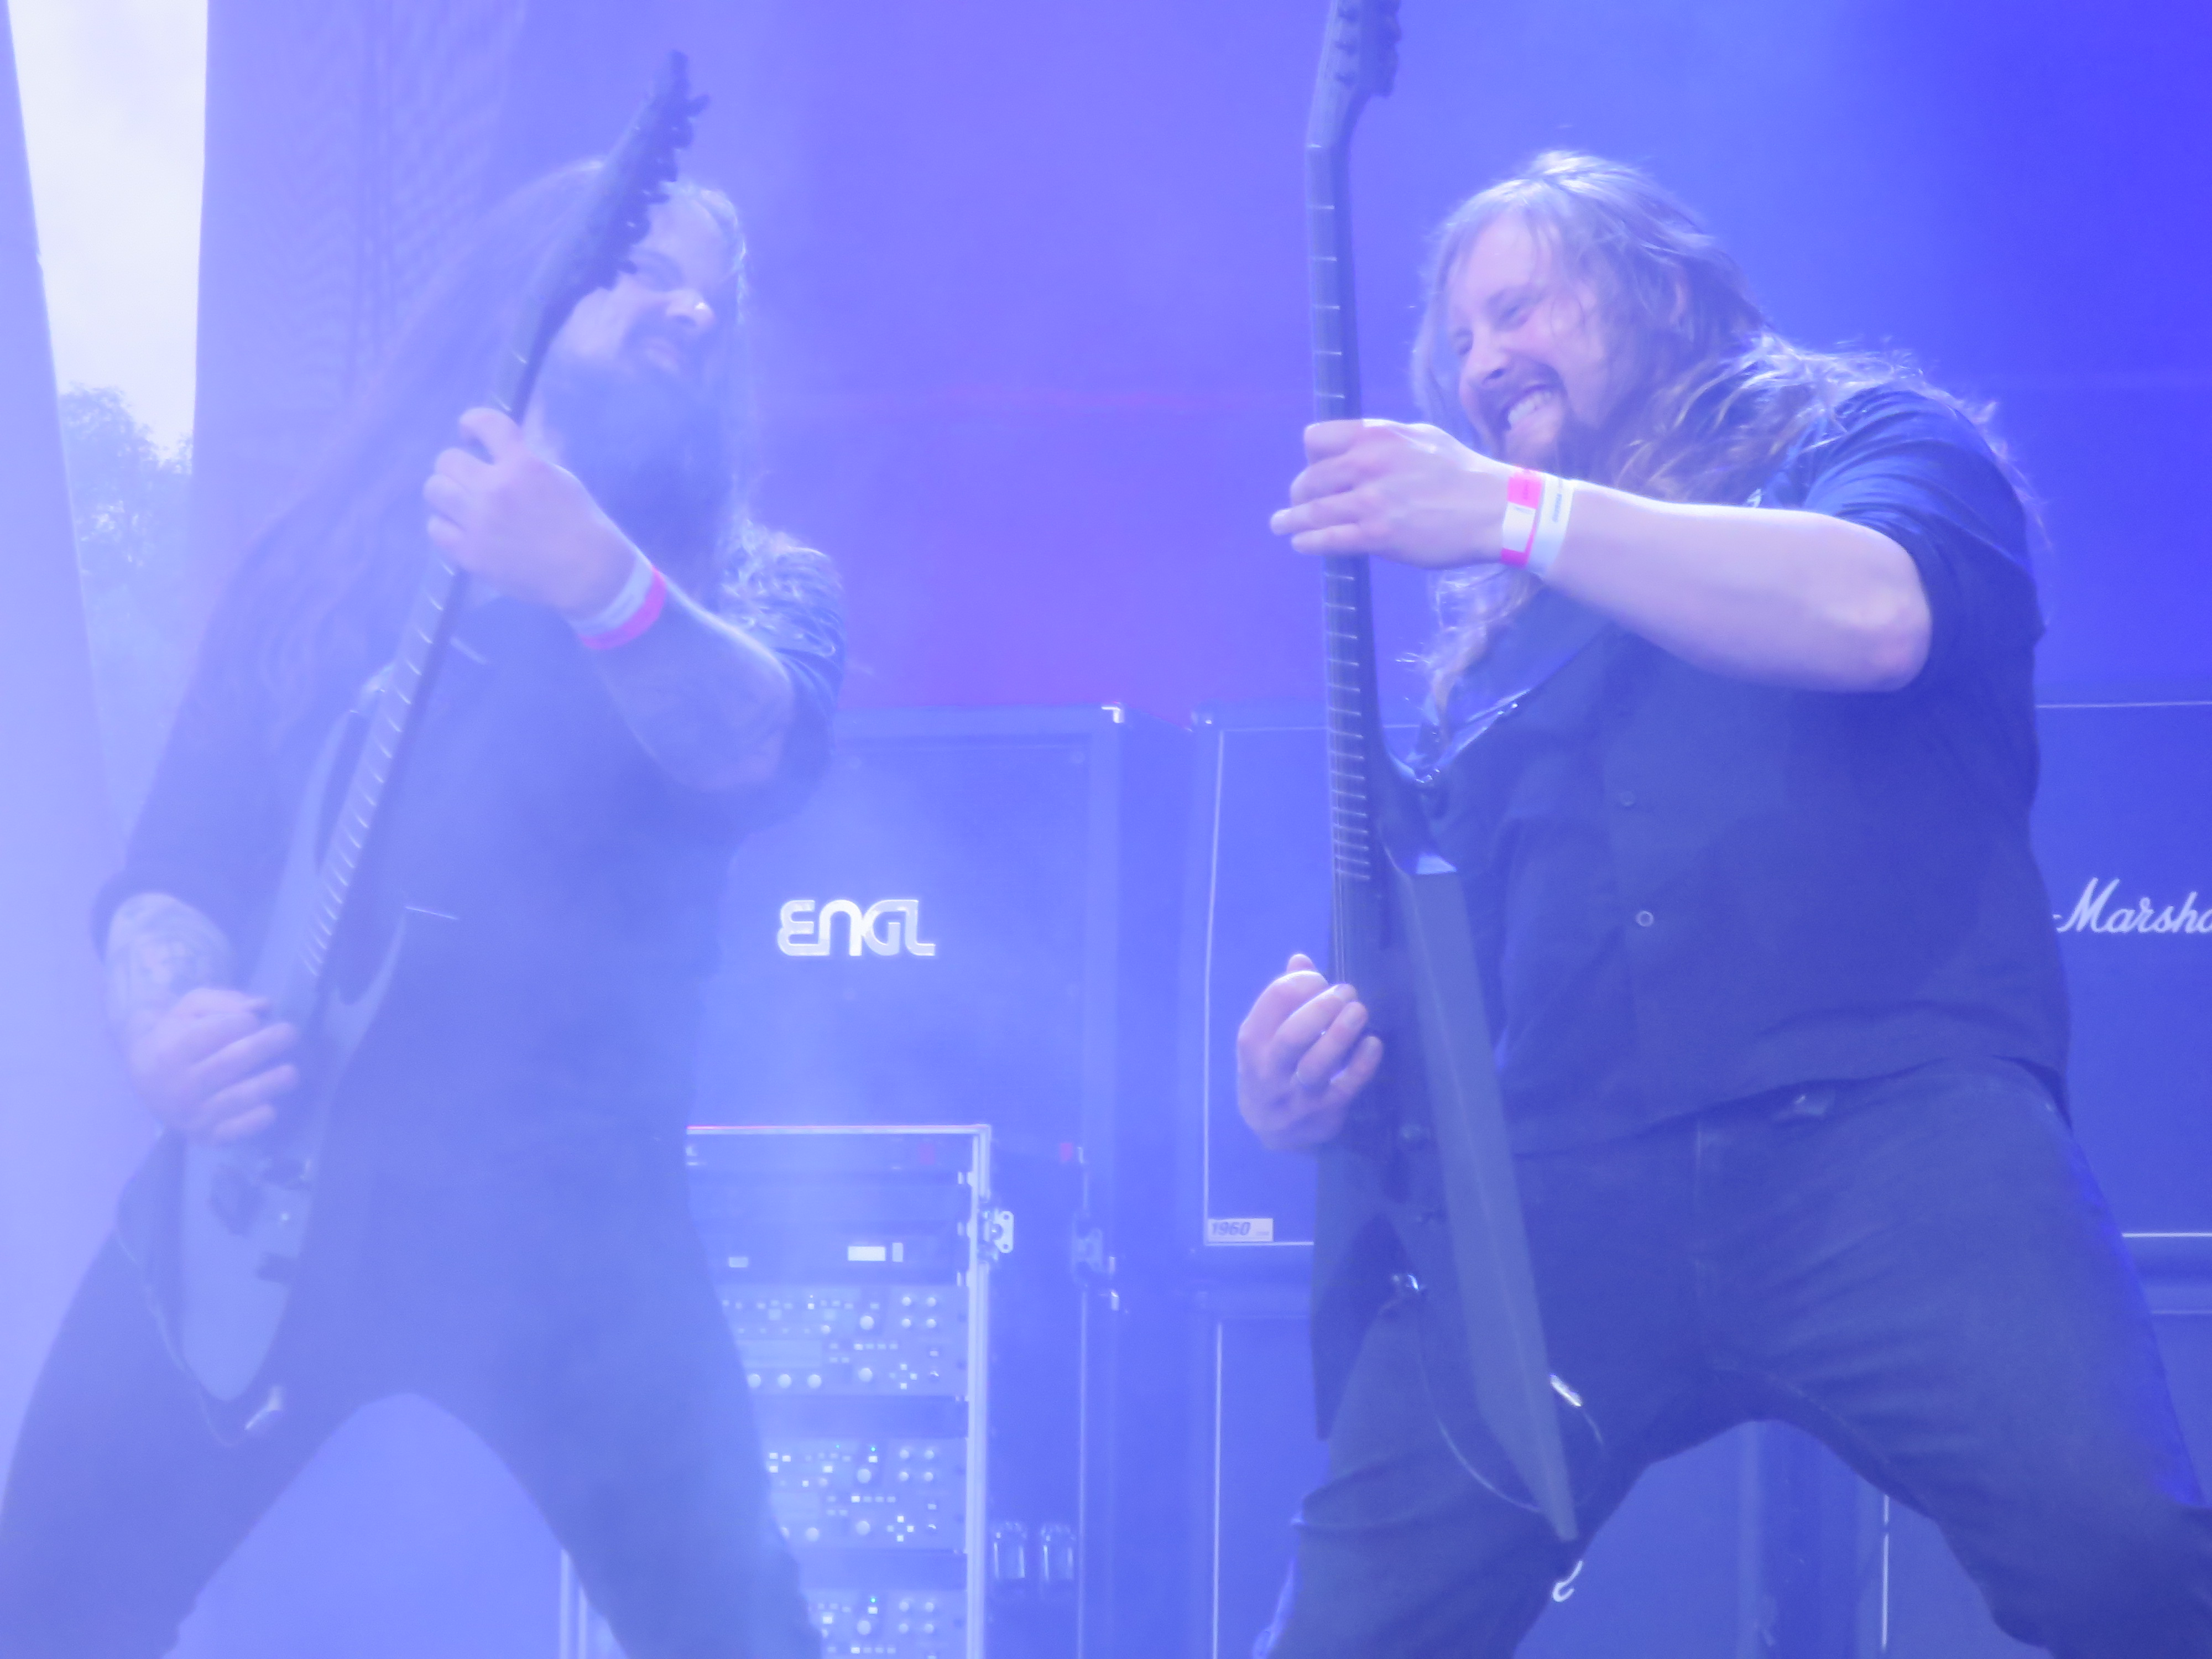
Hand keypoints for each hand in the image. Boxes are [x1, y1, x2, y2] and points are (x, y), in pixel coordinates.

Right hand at [123, 987, 298, 1144]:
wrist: (146, 1076)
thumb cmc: (177, 1034)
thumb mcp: (190, 1008)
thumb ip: (224, 1002)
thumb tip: (264, 1007)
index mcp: (170, 1050)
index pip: (209, 1035)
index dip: (239, 1023)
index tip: (256, 1020)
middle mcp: (178, 1085)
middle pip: (228, 1063)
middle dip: (263, 1046)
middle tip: (290, 1033)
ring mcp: (191, 1113)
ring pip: (235, 1098)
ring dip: (267, 1085)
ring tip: (291, 1072)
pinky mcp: (204, 1134)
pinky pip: (232, 1131)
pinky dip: (253, 1122)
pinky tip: (271, 1109)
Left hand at [423, 407, 636, 616]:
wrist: (587, 573)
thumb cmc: (580, 522)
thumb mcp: (560, 478)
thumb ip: (527, 457)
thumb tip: (500, 440)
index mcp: (524, 466)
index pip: (485, 423)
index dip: (471, 423)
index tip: (470, 435)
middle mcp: (495, 490)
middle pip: (447, 460)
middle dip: (459, 466)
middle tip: (471, 479)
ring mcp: (479, 523)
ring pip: (435, 490)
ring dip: (448, 493)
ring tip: (462, 504)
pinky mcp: (470, 553)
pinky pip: (436, 528)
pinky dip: (446, 526)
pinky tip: (463, 530)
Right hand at [1235, 952, 1382, 1150]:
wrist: (1273, 1131)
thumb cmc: (1274, 1068)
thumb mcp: (1267, 1036)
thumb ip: (1284, 998)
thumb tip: (1301, 959)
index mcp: (1252, 1043)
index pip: (1273, 1003)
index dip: (1301, 983)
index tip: (1319, 979)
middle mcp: (1268, 1071)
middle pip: (1293, 1035)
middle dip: (1323, 1007)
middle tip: (1347, 992)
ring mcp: (1295, 1096)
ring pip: (1317, 1065)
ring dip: (1341, 1033)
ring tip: (1360, 1010)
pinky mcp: (1323, 1115)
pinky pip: (1345, 1088)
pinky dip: (1362, 1065)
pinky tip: (1373, 1044)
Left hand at [1268, 418, 1512, 566]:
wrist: (1495, 509)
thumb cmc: (1462, 472)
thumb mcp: (1422, 437)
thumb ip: (1385, 440)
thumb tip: (1357, 446)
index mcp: (1377, 436)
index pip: (1316, 439)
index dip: (1312, 457)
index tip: (1317, 470)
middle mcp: (1368, 464)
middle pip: (1309, 478)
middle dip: (1301, 493)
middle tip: (1301, 504)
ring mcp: (1371, 501)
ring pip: (1311, 511)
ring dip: (1292, 520)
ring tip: (1282, 525)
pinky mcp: (1377, 536)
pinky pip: (1327, 539)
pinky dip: (1308, 542)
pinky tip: (1302, 544)